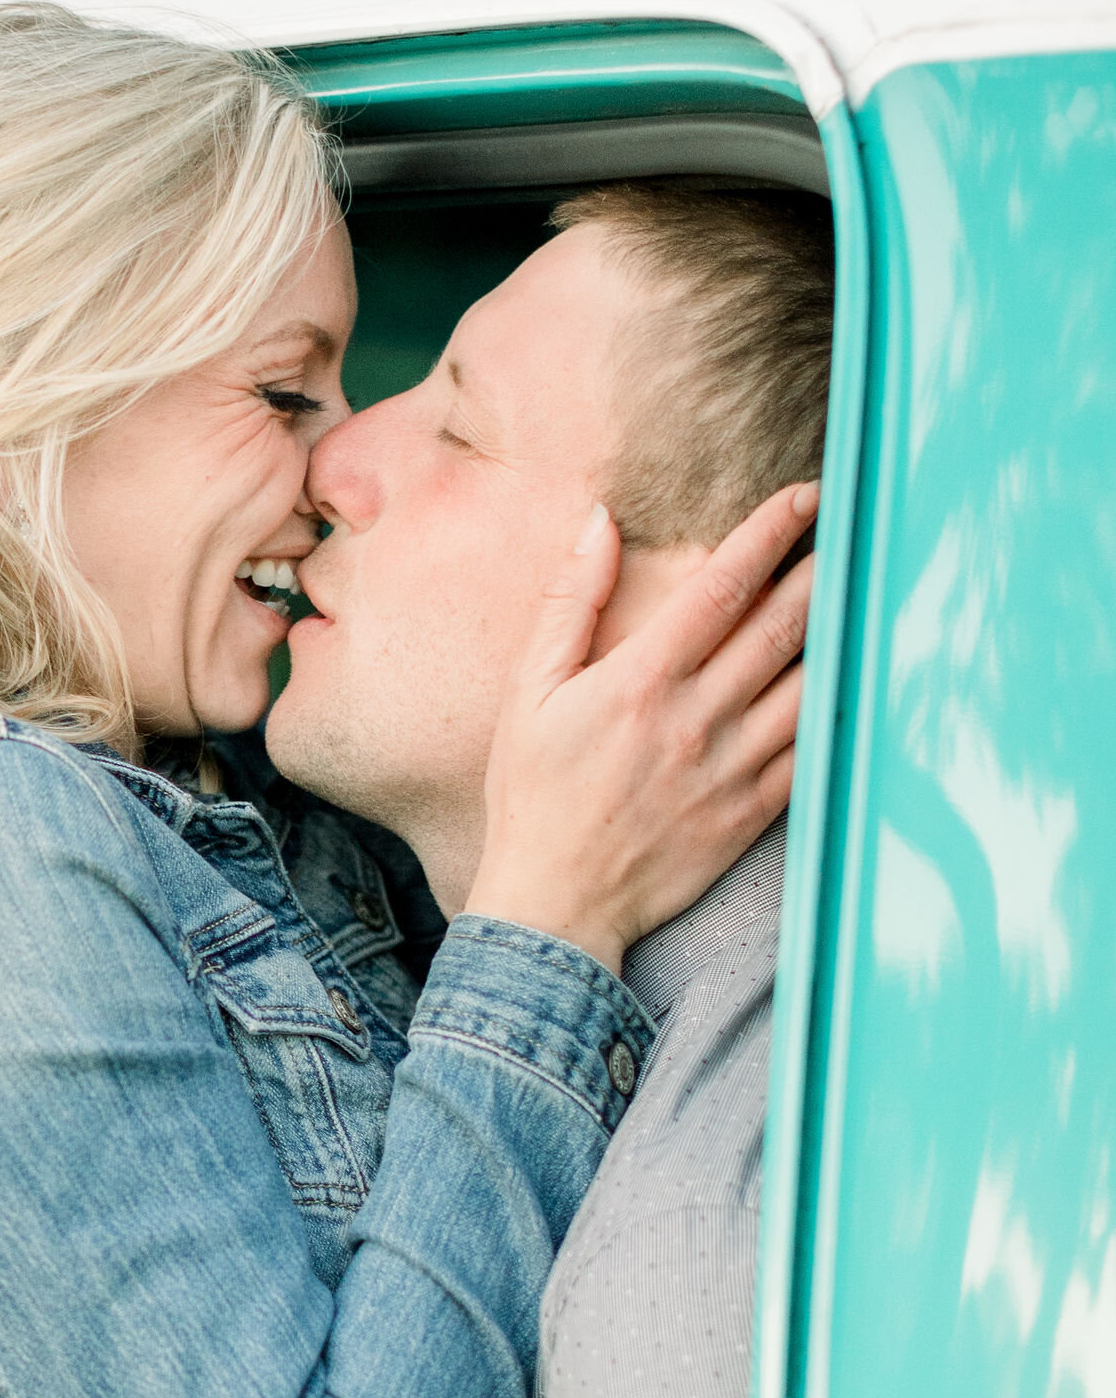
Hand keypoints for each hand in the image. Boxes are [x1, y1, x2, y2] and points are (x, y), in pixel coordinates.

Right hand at [469, 480, 816, 970]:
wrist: (558, 902)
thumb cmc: (534, 794)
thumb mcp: (529, 691)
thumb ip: (569, 602)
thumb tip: (599, 522)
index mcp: (642, 680)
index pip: (724, 586)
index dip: (772, 533)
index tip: (806, 495)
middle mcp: (697, 718)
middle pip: (784, 624)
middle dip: (826, 565)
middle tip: (857, 525)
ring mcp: (733, 767)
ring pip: (811, 681)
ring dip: (843, 630)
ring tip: (867, 589)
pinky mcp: (754, 811)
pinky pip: (814, 748)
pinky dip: (839, 706)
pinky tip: (856, 675)